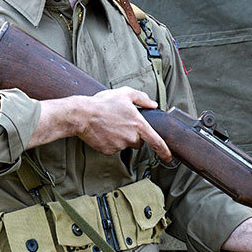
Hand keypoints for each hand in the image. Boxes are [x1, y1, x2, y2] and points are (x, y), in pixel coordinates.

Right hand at [28, 87, 171, 160]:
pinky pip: (112, 148)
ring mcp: (119, 146)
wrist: (83, 115)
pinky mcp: (108, 151)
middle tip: (121, 123)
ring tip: (109, 125)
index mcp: (138, 124)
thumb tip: (153, 104)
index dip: (164, 150)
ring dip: (120, 137)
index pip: (156, 141)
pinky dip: (110, 141)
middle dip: (133, 135)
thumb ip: (142, 99)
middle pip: (138, 141)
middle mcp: (131, 137)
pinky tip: (103, 132)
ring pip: (125, 144)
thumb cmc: (103, 103)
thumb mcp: (125, 94)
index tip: (168, 157)